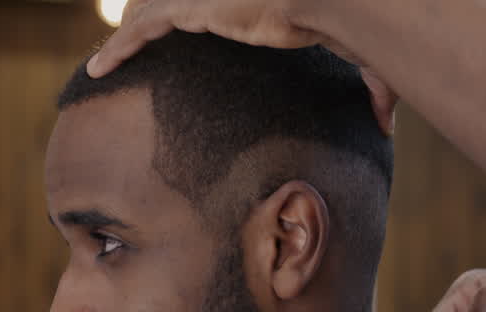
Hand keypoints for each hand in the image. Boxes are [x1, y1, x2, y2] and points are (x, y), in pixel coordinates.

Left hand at [87, 0, 397, 135]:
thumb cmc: (346, 16)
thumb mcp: (357, 53)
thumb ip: (370, 87)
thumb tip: (388, 125)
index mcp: (253, 0)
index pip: (214, 6)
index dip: (195, 17)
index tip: (189, 32)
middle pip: (175, 4)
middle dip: (153, 19)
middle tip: (133, 45)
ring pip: (148, 11)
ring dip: (127, 35)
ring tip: (108, 58)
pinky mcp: (187, 9)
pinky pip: (139, 31)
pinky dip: (117, 49)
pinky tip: (98, 67)